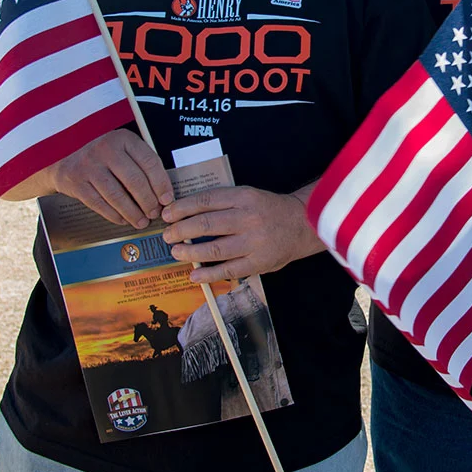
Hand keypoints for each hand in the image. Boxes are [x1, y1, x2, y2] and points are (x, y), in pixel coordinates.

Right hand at [49, 130, 173, 227]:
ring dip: (132, 212)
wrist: (61, 153)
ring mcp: (89, 165)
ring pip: (117, 195)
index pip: (150, 162)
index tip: (167, 199)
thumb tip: (163, 192)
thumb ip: (140, 163)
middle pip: (135, 181)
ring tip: (142, 221)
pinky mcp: (75, 182)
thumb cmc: (101, 154)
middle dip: (148, 202)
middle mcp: (106, 149)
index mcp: (123, 139)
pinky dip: (114, 215)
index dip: (162, 184)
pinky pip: (99, 203)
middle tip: (155, 213)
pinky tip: (123, 220)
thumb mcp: (121, 148)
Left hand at [160, 185, 323, 282]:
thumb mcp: (248, 195)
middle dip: (181, 230)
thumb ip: (223, 203)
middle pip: (206, 224)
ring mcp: (253, 242)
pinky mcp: (258, 263)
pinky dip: (208, 274)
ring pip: (214, 249)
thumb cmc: (270, 210)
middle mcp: (248, 218)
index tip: (167, 214)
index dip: (182, 208)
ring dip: (190, 252)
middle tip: (167, 235)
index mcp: (244, 197)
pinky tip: (194, 275)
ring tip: (176, 253)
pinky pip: (228, 270)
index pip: (205, 200)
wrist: (303, 224)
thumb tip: (187, 213)